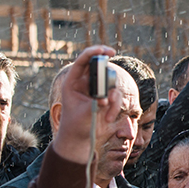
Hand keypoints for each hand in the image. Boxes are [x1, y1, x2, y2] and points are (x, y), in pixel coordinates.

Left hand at [50, 46, 121, 165]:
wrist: (79, 136)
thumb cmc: (76, 124)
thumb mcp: (84, 113)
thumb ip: (95, 102)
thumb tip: (107, 96)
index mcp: (72, 81)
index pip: (83, 61)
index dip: (94, 52)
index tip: (107, 51)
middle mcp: (85, 82)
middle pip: (101, 70)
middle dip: (108, 80)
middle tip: (109, 94)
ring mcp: (96, 89)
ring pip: (111, 85)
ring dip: (113, 100)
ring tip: (107, 116)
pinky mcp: (106, 96)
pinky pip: (116, 95)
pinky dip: (115, 107)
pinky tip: (108, 118)